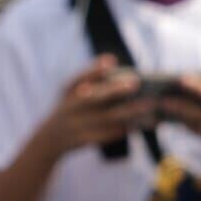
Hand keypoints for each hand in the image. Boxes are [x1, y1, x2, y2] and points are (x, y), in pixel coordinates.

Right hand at [38, 57, 156, 155]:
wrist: (50, 139)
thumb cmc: (69, 107)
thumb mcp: (70, 90)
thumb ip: (89, 74)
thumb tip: (111, 60)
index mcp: (69, 92)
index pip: (80, 78)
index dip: (95, 71)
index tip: (112, 63)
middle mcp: (71, 108)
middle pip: (95, 98)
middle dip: (115, 90)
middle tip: (136, 83)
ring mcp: (78, 125)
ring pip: (108, 118)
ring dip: (130, 112)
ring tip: (149, 105)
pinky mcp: (86, 140)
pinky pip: (110, 134)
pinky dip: (127, 128)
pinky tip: (143, 122)